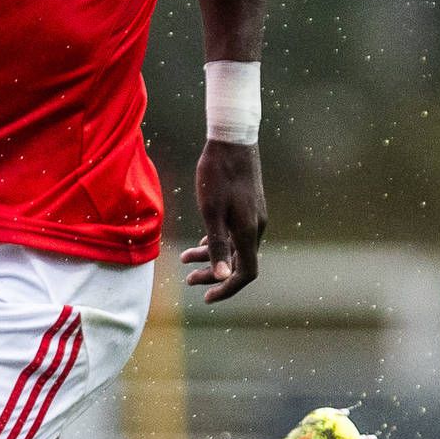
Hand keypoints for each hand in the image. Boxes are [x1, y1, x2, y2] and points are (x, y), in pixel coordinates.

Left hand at [182, 139, 265, 303]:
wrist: (232, 141)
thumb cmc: (218, 175)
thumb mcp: (211, 212)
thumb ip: (216, 246)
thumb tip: (223, 278)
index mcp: (248, 232)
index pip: (245, 274)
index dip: (227, 289)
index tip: (207, 297)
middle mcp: (255, 227)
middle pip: (238, 263)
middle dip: (213, 275)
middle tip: (188, 281)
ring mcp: (253, 216)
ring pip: (234, 248)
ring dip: (211, 257)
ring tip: (184, 259)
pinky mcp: (248, 207)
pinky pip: (235, 234)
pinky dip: (218, 242)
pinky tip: (200, 243)